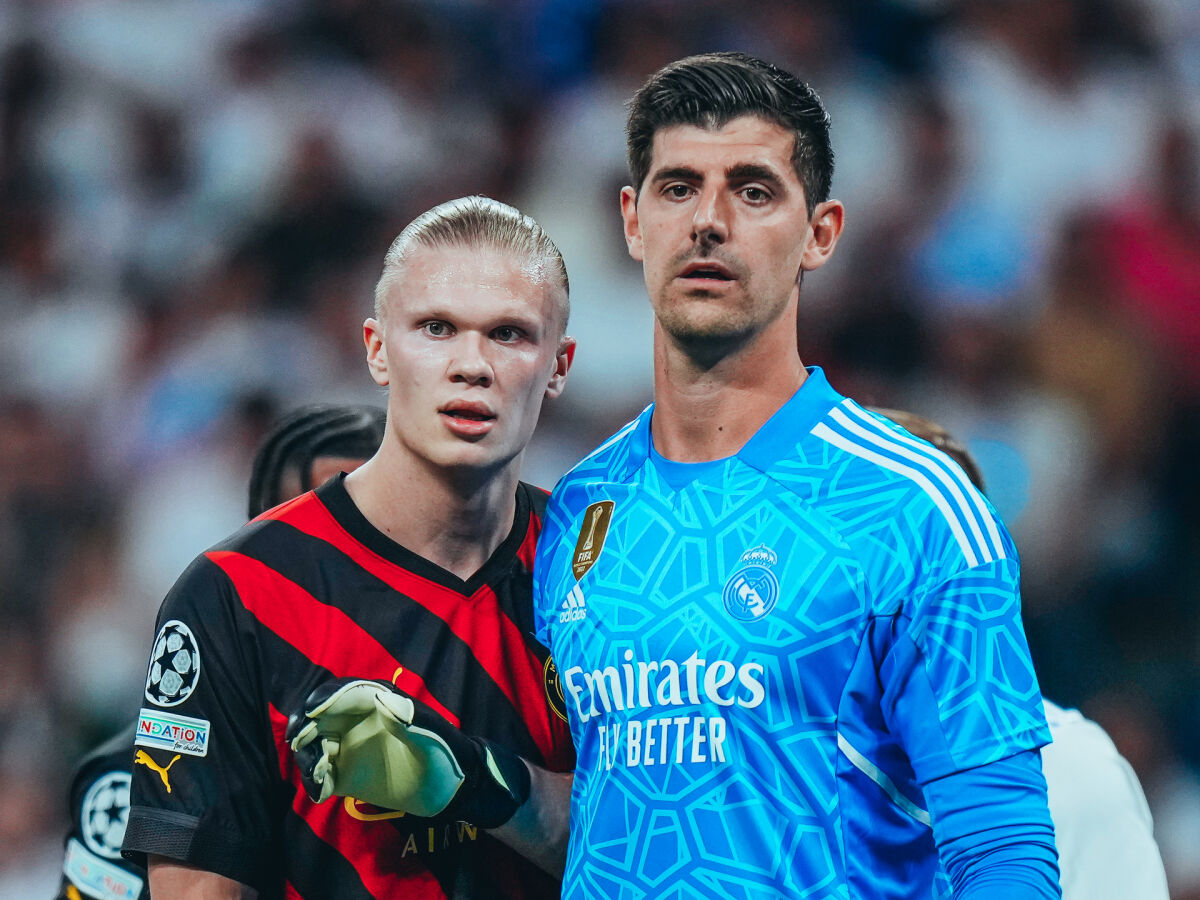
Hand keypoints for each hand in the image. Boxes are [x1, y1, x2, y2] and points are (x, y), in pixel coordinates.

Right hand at [285, 679, 530, 827]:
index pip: (342, 692)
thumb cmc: (447, 753)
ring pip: (313, 745)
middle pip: (317, 717)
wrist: (453, 788)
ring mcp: (349, 748)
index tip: (311, 714)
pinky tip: (322, 792)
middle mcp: (356, 721)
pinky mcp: (346, 775)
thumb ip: (410, 717)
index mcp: (376, 702)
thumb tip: (382, 697)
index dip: (323, 699)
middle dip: (304, 727)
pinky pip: (320, 774)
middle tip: (300, 744)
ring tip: (320, 775)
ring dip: (307, 757)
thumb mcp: (433, 734)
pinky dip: (314, 781)